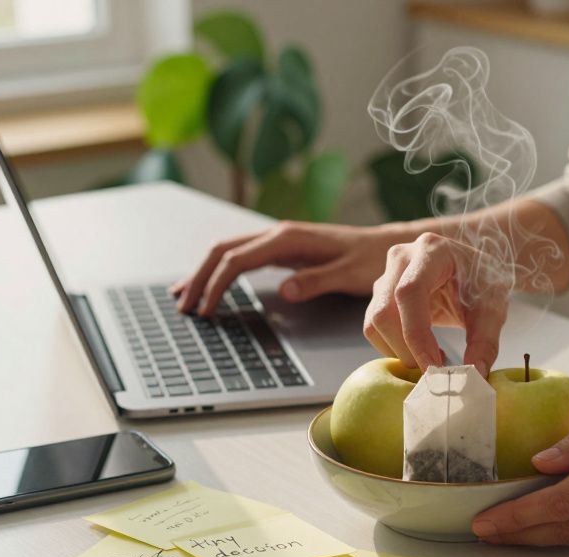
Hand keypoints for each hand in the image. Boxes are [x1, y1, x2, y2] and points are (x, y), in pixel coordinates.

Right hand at [174, 221, 404, 316]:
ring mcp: (277, 240)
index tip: (205, 310)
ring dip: (203, 272)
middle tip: (182, 306)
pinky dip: (219, 270)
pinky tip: (209, 284)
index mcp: (288, 239)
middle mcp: (277, 234)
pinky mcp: (281, 250)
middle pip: (222, 251)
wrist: (385, 246)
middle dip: (199, 277)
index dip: (216, 285)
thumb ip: (316, 282)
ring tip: (183, 296)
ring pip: (227, 251)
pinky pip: (241, 257)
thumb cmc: (370, 262)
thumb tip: (285, 291)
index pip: (237, 260)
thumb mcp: (348, 275)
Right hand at [365, 232, 509, 374]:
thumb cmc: (483, 281)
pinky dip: (394, 346)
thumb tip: (475, 374)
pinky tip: (420, 348)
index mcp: (432, 251)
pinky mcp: (381, 293)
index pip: (410, 293)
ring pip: (374, 322)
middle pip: (384, 311)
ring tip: (432, 356)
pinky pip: (374, 327)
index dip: (417, 334)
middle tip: (435, 367)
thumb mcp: (493, 309)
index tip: (434, 366)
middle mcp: (402, 258)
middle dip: (406, 349)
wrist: (474, 268)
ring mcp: (386, 274)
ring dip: (398, 350)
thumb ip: (485, 341)